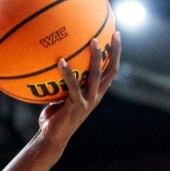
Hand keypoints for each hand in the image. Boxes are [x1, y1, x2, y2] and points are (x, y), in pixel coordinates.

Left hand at [33, 29, 119, 151]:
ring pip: (96, 75)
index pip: (111, 71)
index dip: (116, 54)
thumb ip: (63, 82)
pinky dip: (67, 73)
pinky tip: (61, 61)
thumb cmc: (55, 116)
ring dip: (96, 57)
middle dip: (114, 51)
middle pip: (110, 71)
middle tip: (112, 33)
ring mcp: (88, 101)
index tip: (116, 36)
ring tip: (92, 41)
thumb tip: (54, 61)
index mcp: (96, 93)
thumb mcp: (62, 96)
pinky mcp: (76, 106)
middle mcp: (96, 96)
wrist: (53, 137)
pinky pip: (73, 86)